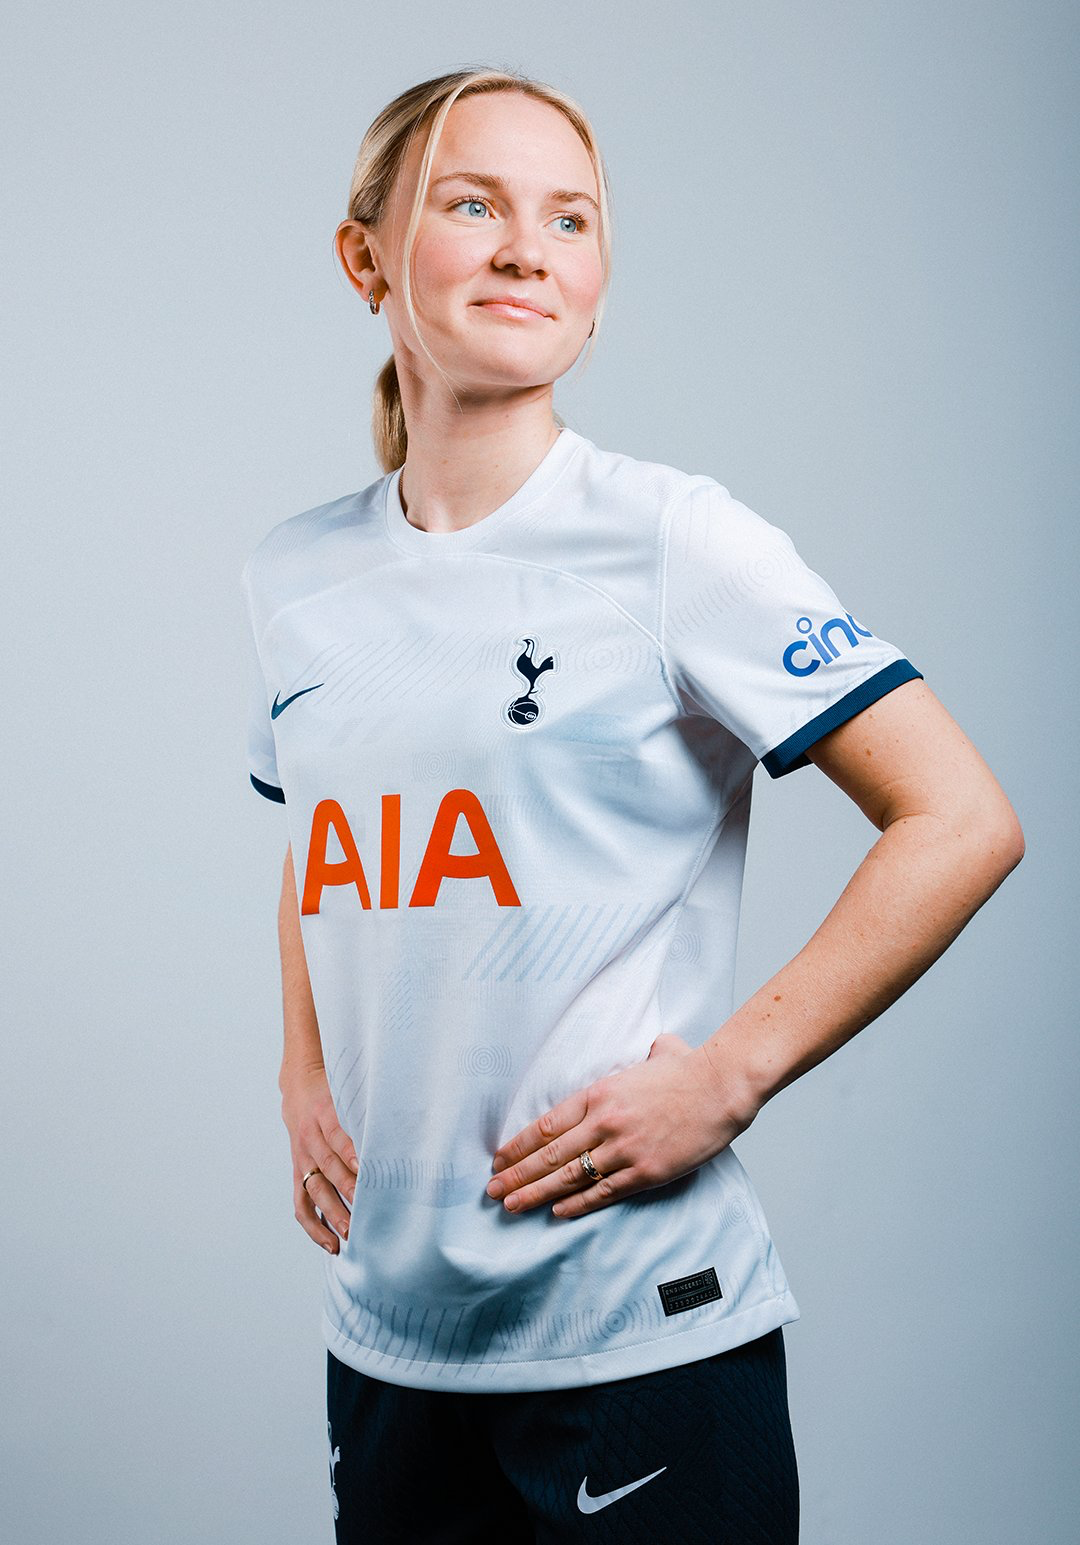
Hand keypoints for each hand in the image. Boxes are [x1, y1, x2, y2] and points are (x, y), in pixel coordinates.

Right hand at [279, 1060, 358, 1253]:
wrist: (298, 1086)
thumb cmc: (334, 1090)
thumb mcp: (349, 1090)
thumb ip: (369, 1107)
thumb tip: (405, 1123)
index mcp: (324, 1113)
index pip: (338, 1136)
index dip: (351, 1154)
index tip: (366, 1171)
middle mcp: (310, 1138)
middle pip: (327, 1167)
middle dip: (346, 1191)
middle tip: (364, 1213)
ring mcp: (302, 1157)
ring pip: (313, 1189)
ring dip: (330, 1213)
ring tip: (348, 1235)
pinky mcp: (298, 1172)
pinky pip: (300, 1202)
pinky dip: (312, 1224)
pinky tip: (329, 1241)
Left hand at [485, 1033, 759, 1219]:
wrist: (722, 1087)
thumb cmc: (690, 1069)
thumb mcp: (656, 1054)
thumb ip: (644, 1056)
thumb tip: (654, 1048)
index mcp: (599, 1093)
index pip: (547, 1124)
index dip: (520, 1145)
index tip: (499, 1159)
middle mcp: (604, 1122)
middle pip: (550, 1155)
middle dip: (517, 1175)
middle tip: (492, 1191)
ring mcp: (624, 1149)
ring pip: (570, 1177)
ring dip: (537, 1194)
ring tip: (512, 1206)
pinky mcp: (645, 1172)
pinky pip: (603, 1192)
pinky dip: (577, 1204)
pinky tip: (557, 1212)